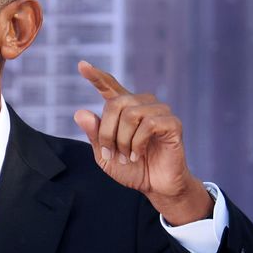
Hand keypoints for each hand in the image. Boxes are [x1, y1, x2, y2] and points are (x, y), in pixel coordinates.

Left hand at [72, 61, 212, 225]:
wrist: (155, 187)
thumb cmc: (132, 169)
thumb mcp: (105, 155)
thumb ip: (94, 135)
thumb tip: (80, 112)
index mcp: (124, 109)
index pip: (110, 86)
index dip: (96, 76)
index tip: (82, 65)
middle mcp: (142, 105)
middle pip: (116, 103)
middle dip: (108, 132)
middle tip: (111, 154)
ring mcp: (159, 111)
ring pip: (131, 114)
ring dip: (122, 140)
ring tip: (126, 157)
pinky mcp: (172, 123)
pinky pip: (149, 124)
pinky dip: (138, 143)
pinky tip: (138, 155)